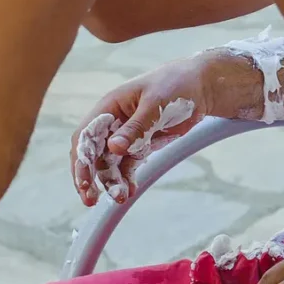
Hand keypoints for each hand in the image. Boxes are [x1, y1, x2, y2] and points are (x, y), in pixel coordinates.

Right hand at [70, 51, 255, 206]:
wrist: (203, 86)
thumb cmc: (176, 85)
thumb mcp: (156, 104)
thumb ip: (136, 127)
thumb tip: (113, 147)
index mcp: (109, 106)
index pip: (86, 135)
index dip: (81, 158)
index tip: (84, 180)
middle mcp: (113, 122)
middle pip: (93, 152)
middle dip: (89, 175)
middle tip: (90, 199)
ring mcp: (126, 135)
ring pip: (110, 162)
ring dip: (111, 180)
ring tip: (120, 197)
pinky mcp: (141, 144)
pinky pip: (128, 165)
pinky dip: (126, 178)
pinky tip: (129, 191)